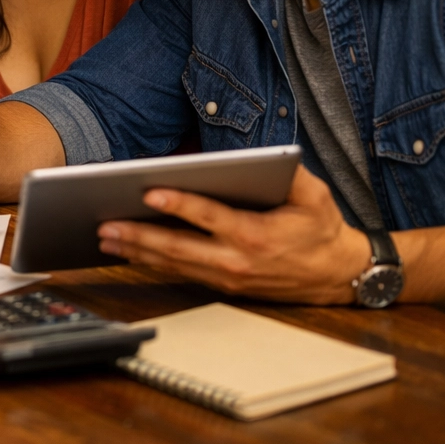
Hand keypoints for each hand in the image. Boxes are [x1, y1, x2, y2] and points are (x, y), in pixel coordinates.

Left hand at [96, 166, 370, 303]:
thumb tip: (257, 156)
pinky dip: (152, 263)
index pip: (210, 217)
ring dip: (137, 251)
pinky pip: (181, 273)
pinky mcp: (223, 286)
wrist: (338, 275)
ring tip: (105, 237)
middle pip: (179, 248)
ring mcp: (228, 278)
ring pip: (174, 264)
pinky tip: (128, 252)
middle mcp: (238, 261)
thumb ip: (287, 172)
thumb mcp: (316, 195)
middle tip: (105, 223)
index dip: (179, 205)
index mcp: (258, 235)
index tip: (149, 194)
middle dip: (139, 235)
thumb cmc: (322, 229)